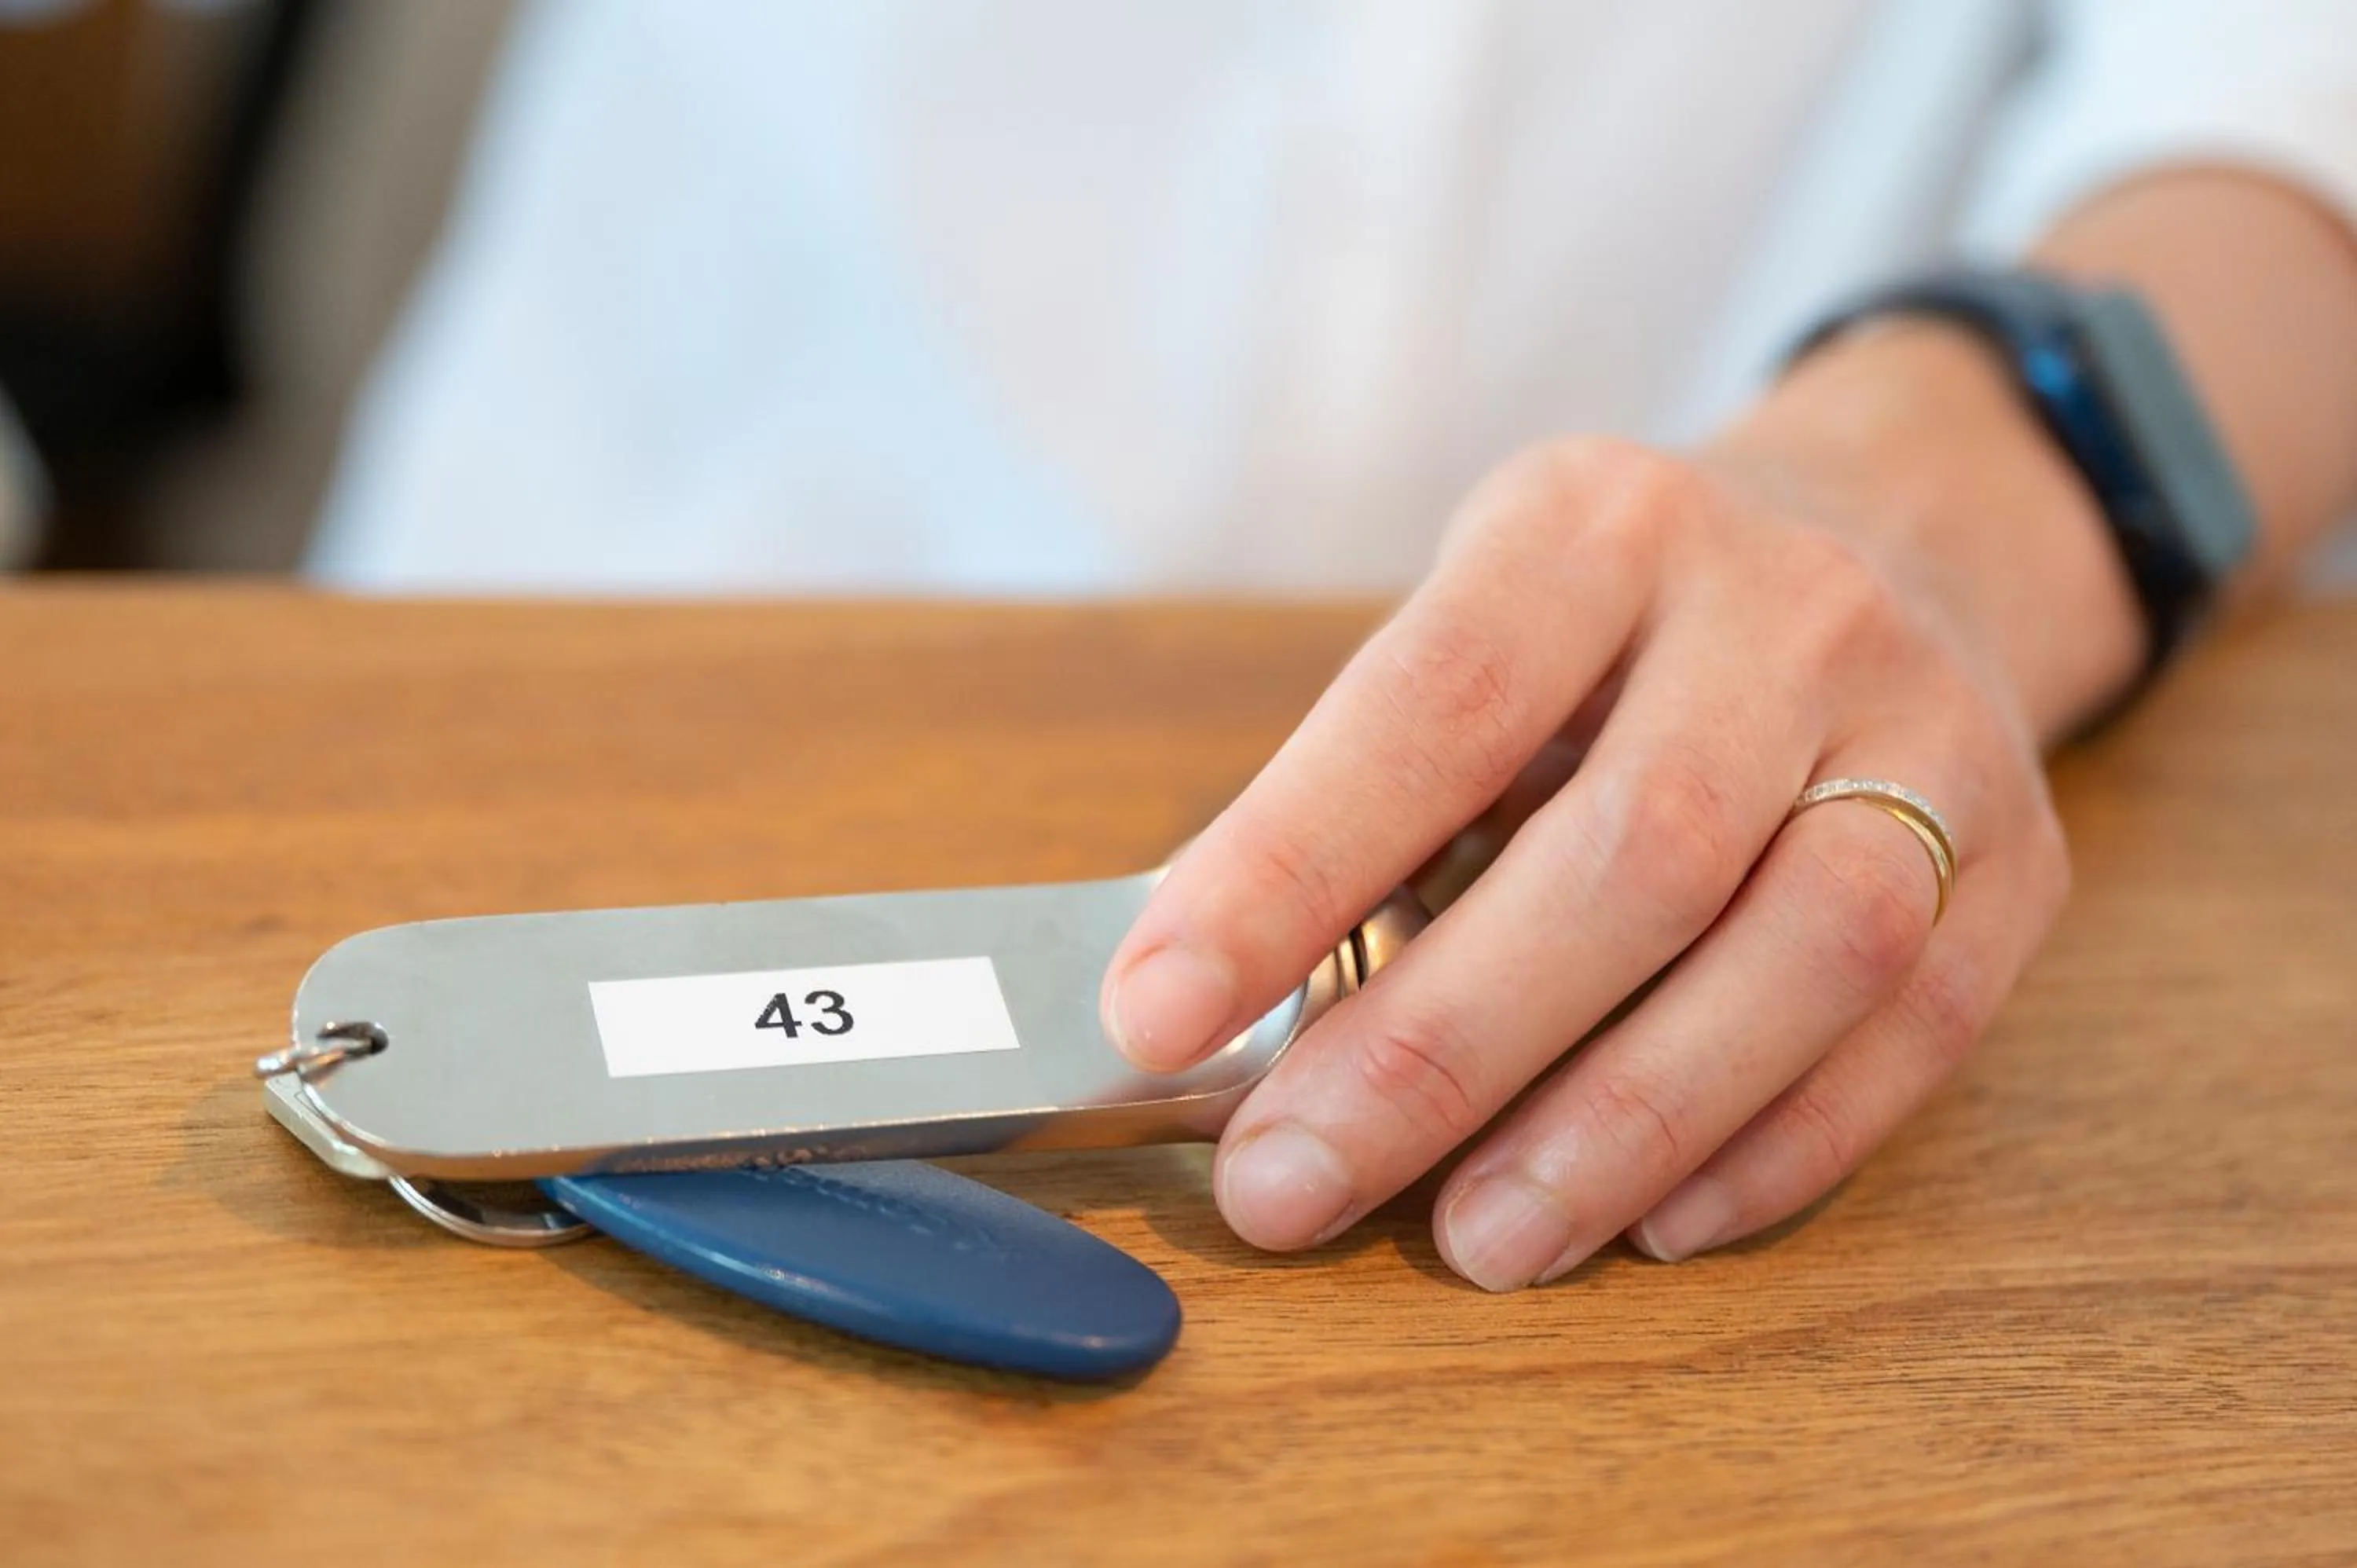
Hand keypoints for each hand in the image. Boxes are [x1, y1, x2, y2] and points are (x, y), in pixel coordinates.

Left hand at [1101, 326, 2132, 1289]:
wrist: (1897, 540)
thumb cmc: (1617, 633)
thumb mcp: (1477, 635)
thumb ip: (1365, 806)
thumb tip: (1205, 1018)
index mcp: (1595, 527)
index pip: (1430, 704)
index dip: (1285, 870)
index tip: (1154, 1016)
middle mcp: (1781, 606)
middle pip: (1631, 855)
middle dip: (1438, 1050)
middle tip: (1288, 1186)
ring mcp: (1928, 728)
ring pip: (1805, 952)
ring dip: (1620, 1125)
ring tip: (1476, 1241)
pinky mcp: (2022, 857)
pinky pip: (1916, 1031)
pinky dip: (1773, 1150)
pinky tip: (1648, 1222)